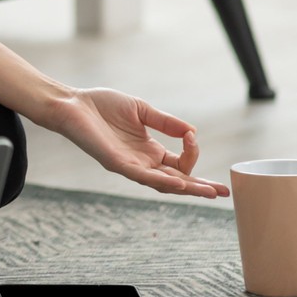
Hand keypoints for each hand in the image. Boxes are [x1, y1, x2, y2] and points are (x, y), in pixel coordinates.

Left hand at [44, 87, 229, 198]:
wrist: (73, 103)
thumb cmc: (102, 106)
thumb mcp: (142, 110)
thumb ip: (166, 122)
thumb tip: (192, 132)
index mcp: (149, 150)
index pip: (179, 163)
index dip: (192, 153)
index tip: (192, 137)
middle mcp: (142, 162)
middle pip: (177, 180)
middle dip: (200, 187)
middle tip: (223, 192)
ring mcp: (129, 165)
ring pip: (163, 183)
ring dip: (187, 188)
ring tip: (209, 192)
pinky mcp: (115, 163)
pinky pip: (142, 176)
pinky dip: (161, 180)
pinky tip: (179, 183)